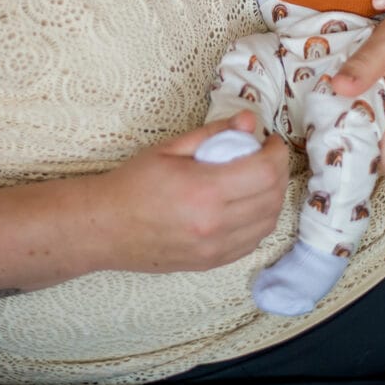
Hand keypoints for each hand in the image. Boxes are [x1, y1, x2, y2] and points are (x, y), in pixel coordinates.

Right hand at [96, 112, 287, 271]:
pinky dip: (259, 219)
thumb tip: (250, 120)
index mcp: (204, 190)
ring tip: (258, 177)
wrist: (105, 227)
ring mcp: (214, 249)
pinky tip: (247, 203)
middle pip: (272, 197)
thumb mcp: (172, 147)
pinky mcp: (211, 263)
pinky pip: (252, 241)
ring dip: (272, 197)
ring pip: (267, 222)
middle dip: (278, 171)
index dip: (276, 153)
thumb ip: (214, 133)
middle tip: (267, 155)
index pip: (264, 172)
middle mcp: (214, 225)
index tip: (271, 140)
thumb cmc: (134, 182)